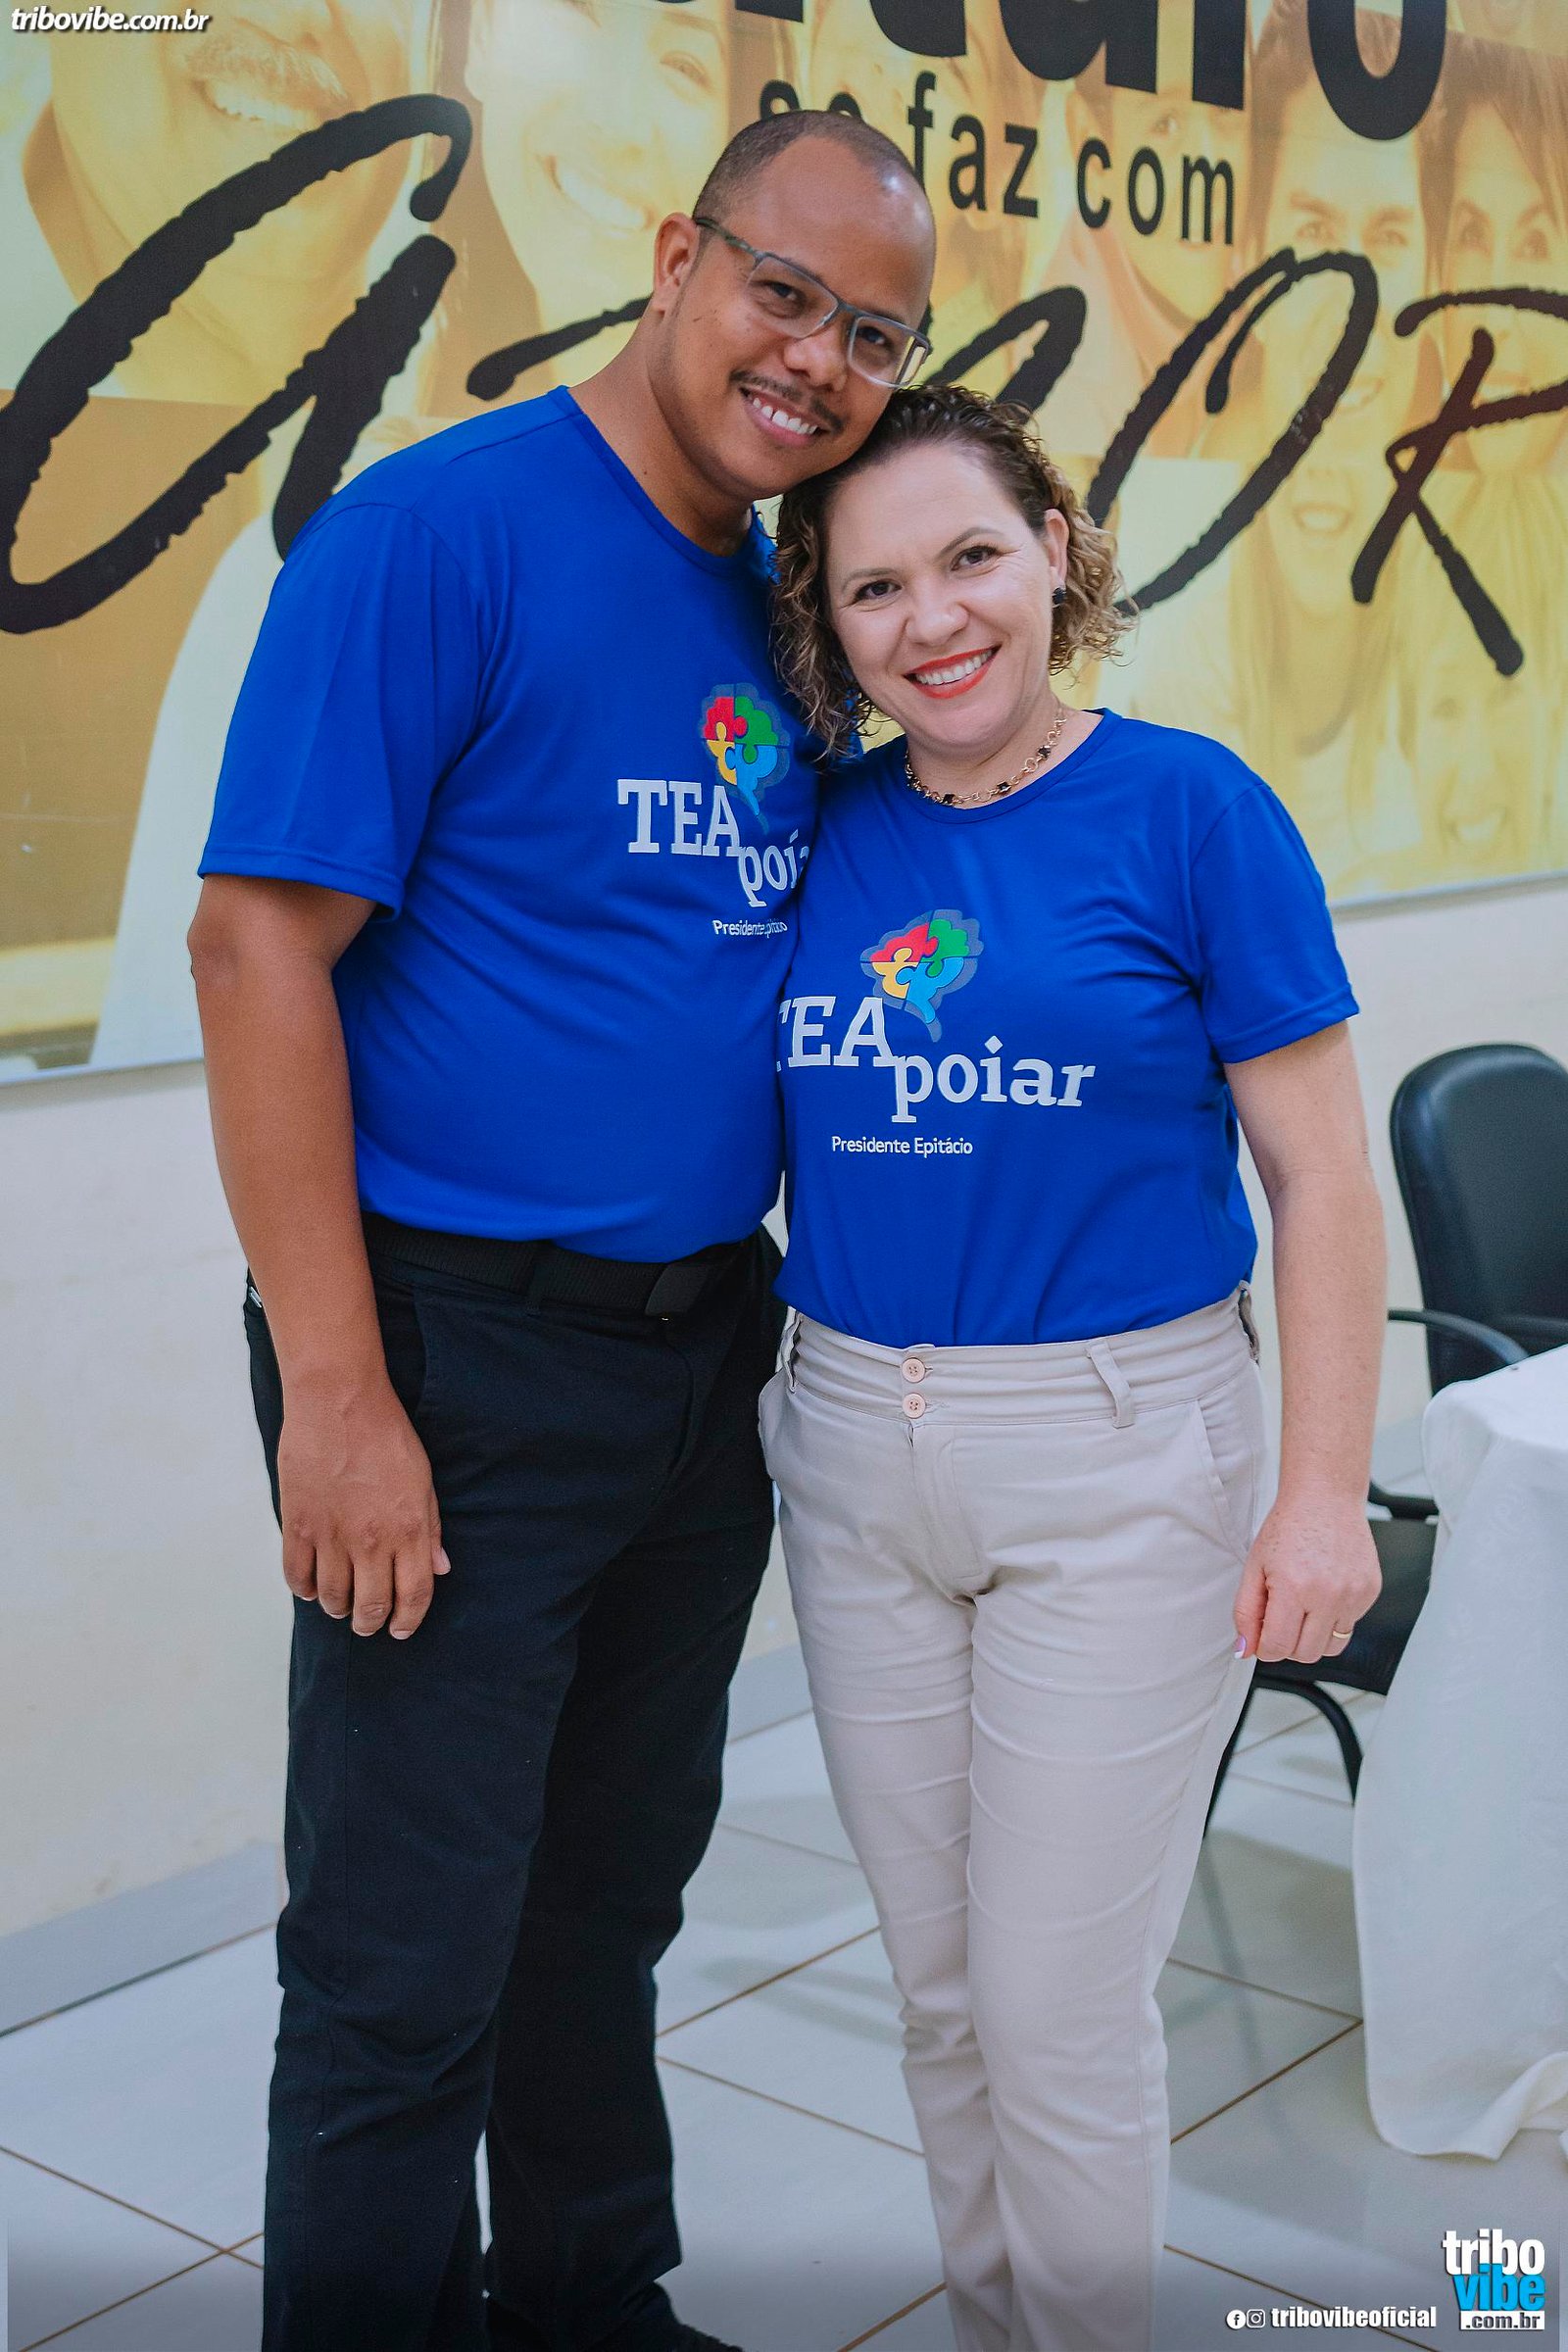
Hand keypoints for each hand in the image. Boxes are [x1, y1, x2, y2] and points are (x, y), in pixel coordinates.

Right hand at [276, 1373, 447, 1638]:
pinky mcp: (297, 1525)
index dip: (409, 1620)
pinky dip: (305, 1589)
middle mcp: (371, 1540)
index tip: (402, 1630)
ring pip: (333, 1597)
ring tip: (342, 1607)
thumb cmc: (386, 1435)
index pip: (414, 1594)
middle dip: (371, 1623)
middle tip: (369, 1624)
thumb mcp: (423, 1479)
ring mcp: (331, 1536)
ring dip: (339, 1609)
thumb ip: (430, 1528)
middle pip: (372, 1605)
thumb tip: (439, 1568)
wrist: (339, 1402)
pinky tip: (313, 1588)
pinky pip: (298, 1575)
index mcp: (409, 1529)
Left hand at [1232, 1493, 1381, 1664]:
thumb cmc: (1289, 1527)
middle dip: (1288, 1644)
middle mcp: (1328, 1595)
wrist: (1325, 1497)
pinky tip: (1324, 1592)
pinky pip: (1349, 1626)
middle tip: (1282, 1617)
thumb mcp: (1255, 1567)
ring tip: (1304, 1607)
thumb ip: (1246, 1612)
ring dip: (1312, 1637)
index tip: (1263, 1633)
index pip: (1277, 1647)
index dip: (1264, 1647)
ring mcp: (1354, 1595)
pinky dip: (1333, 1619)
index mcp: (1294, 1588)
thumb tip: (1246, 1649)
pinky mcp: (1370, 1592)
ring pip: (1330, 1648)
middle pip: (1305, 1654)